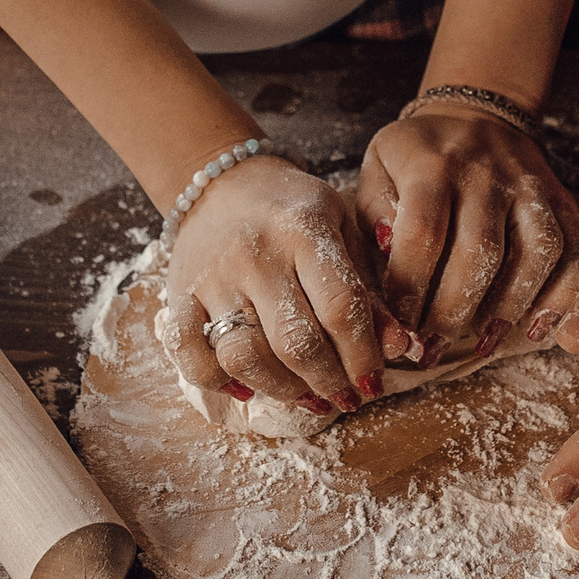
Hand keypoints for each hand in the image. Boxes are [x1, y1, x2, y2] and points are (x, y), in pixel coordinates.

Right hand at [159, 156, 415, 418]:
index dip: (363, 356)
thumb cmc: (295, 211)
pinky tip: (248, 388)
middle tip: (345, 396)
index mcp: (305, 231)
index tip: (374, 383)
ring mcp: (212, 277)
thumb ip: (370, 290)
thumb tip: (401, 347)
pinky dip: (218, 382)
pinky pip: (190, 355)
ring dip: (281, 390)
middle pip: (295, 342)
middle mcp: (255, 254)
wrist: (224, 182)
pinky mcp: (177, 294)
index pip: (342, 308)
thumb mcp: (343, 232)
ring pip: (243, 356)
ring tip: (307, 396)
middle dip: (328, 381)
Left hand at [357, 104, 578, 364]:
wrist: (477, 117)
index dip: (411, 289)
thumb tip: (390, 254)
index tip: (400, 326)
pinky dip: (563, 294)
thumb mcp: (377, 167)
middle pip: (480, 252)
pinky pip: (576, 248)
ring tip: (483, 344)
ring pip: (536, 252)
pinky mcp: (562, 200)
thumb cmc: (416, 157)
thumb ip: (374, 211)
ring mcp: (531, 186)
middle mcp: (486, 173)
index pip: (424, 234)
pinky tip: (536, 328)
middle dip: (454, 312)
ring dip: (510, 307)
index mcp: (432, 165)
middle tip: (432, 350)